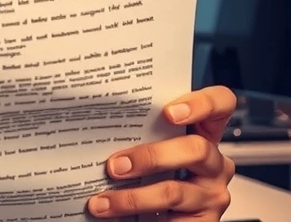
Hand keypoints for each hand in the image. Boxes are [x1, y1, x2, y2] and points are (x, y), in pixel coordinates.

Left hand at [87, 85, 236, 220]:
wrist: (160, 218)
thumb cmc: (149, 174)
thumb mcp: (149, 149)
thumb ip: (137, 135)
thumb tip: (94, 127)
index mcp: (203, 134)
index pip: (220, 104)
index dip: (201, 104)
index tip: (169, 112)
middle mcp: (214, 163)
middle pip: (196, 149)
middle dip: (150, 156)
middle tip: (115, 165)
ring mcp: (212, 194)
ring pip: (174, 192)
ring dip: (132, 198)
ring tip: (102, 202)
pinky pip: (173, 221)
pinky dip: (138, 219)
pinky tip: (117, 218)